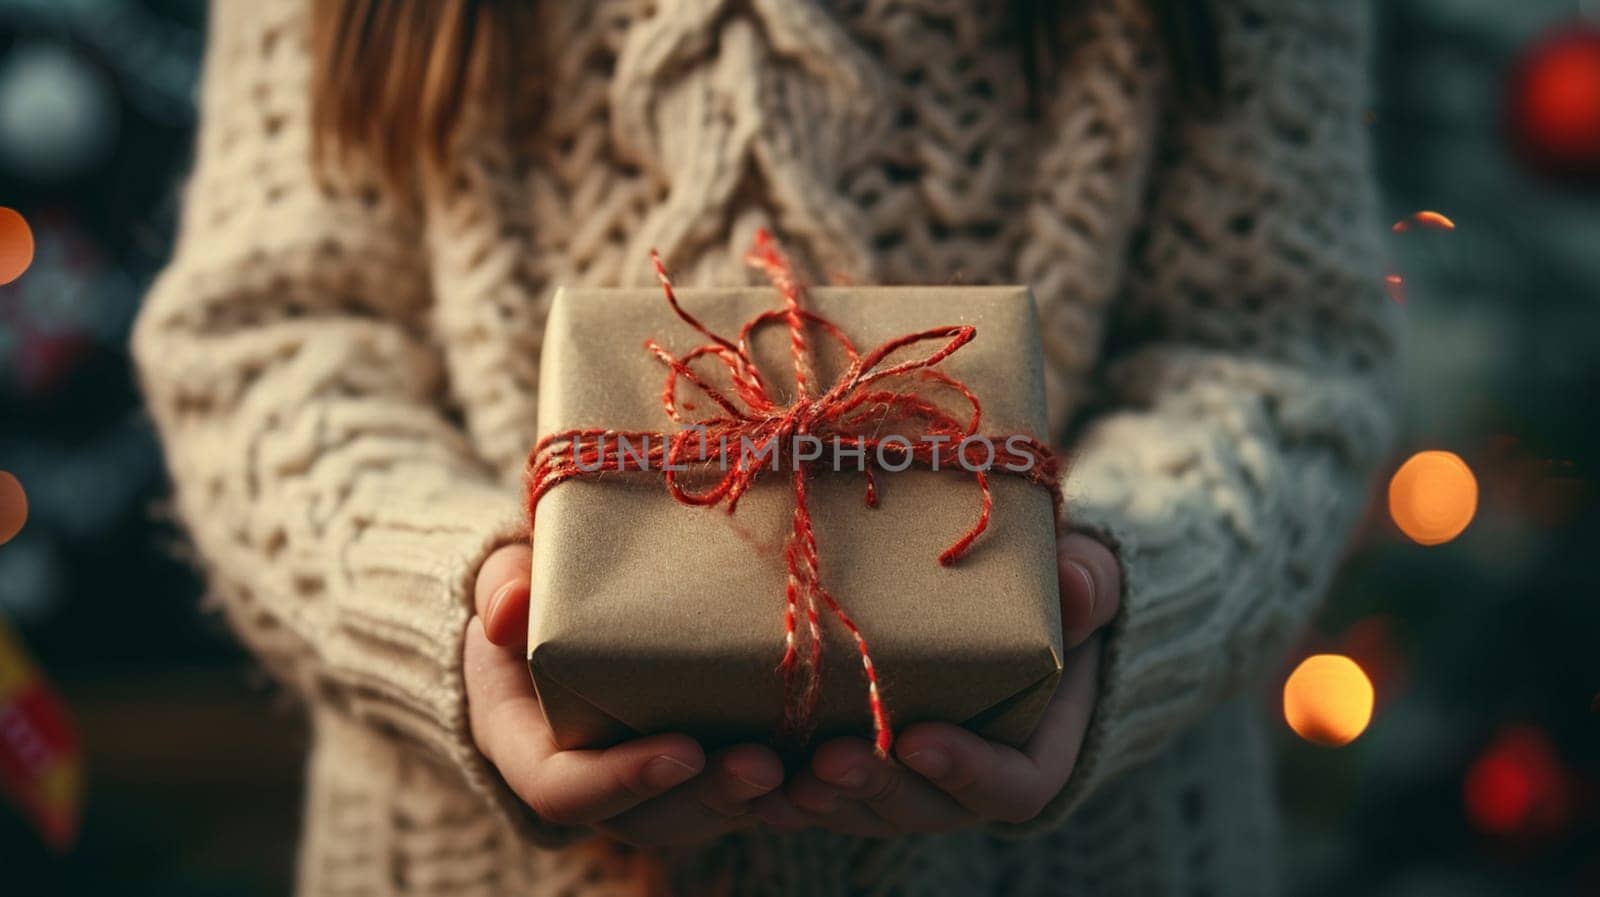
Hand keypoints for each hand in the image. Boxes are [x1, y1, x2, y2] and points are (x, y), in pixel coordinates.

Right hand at [464, 542, 787, 846]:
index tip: (681, 750)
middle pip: (645, 818)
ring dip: (749, 802)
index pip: (564, 791)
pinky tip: (823, 766)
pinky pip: (731, 797)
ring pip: (696, 816)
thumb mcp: (503, 579)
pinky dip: (777, 789)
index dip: (622, 781)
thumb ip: (500, 586)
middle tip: (763, 765)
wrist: (552, 611)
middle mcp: (586, 781)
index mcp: (526, 746)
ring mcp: (642, 785)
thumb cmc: (529, 592)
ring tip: (800, 769)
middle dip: (707, 796)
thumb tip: (511, 609)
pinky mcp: (692, 771)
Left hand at [766, 532, 1120, 834]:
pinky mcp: (859, 769)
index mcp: (1034, 750)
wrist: (1008, 607)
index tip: (919, 740)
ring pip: (867, 812)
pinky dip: (785, 796)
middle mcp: (969, 783)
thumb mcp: (1084, 577)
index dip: (966, 771)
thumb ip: (1089, 584)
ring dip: (822, 802)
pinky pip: (824, 796)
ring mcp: (910, 784)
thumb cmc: (1049, 593)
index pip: (1011, 786)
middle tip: (831, 760)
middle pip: (925, 809)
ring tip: (779, 781)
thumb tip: (1075, 577)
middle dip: (875, 787)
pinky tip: (745, 783)